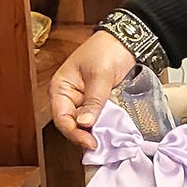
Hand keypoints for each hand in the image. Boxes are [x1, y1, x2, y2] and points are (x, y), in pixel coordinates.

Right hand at [50, 29, 140, 149]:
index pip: (61, 118)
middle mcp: (69, 97)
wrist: (126, 40)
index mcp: (61, 88)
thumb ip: (93, 101)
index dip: (74, 133)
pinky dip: (101, 126)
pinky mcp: (97, 103)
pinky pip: (96, 119)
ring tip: (105, 142)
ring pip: (84, 124)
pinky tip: (109, 133)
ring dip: (93, 133)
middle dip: (84, 135)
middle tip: (99, 145)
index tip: (90, 142)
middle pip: (71, 124)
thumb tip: (84, 123)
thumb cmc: (107, 50)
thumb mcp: (100, 76)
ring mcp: (83, 101)